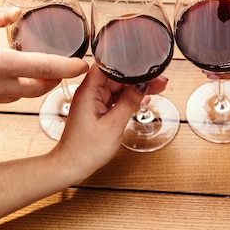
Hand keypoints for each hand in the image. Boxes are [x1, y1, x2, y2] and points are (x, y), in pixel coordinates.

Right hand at [0, 8, 88, 109]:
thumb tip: (16, 11)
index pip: (44, 68)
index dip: (69, 68)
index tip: (85, 66)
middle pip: (39, 89)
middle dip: (55, 81)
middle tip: (65, 69)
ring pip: (20, 96)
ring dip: (33, 85)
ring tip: (38, 71)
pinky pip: (1, 99)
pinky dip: (11, 90)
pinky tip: (5, 77)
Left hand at [51, 65, 167, 181]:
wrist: (71, 167)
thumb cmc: (85, 150)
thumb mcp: (113, 125)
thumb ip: (129, 102)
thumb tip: (143, 85)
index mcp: (88, 90)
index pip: (108, 65)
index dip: (127, 63)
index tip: (145, 65)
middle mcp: (90, 92)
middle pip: (117, 76)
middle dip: (138, 77)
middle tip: (159, 81)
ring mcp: (93, 101)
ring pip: (118, 88)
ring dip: (136, 88)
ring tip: (157, 89)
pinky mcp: (97, 110)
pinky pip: (116, 99)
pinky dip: (129, 99)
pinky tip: (143, 100)